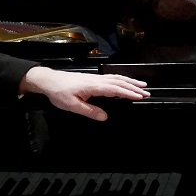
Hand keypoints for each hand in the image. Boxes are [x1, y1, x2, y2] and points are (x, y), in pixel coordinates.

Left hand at [21, 67, 148, 121]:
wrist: (49, 80)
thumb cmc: (59, 93)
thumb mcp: (73, 106)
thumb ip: (90, 111)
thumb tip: (105, 117)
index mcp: (94, 86)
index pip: (115, 90)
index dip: (128, 93)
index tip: (140, 97)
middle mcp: (97, 80)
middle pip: (119, 82)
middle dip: (134, 87)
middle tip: (147, 93)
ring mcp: (95, 78)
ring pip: (116, 78)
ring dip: (130, 82)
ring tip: (141, 86)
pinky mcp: (92, 78)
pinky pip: (111, 78)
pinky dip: (121, 79)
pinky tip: (124, 82)